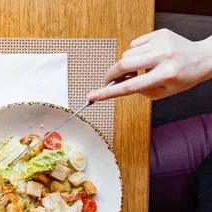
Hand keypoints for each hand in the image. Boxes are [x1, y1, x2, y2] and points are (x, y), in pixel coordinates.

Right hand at [88, 29, 211, 101]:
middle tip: (109, 81)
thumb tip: (116, 84)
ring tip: (140, 68)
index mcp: (165, 75)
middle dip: (112, 74)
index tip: (92, 96)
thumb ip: (137, 90)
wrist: (202, 58)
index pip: (130, 86)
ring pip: (127, 54)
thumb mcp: (161, 93)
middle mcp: (163, 57)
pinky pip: (135, 44)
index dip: (108, 92)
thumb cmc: (181, 78)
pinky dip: (136, 52)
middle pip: (124, 64)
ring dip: (127, 64)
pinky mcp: (159, 33)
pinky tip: (147, 56)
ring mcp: (161, 42)